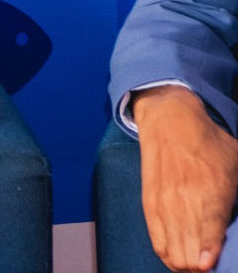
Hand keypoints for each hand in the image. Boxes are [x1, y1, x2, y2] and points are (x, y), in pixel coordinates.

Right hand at [132, 85, 237, 271]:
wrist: (170, 121)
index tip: (207, 265)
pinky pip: (156, 239)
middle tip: (209, 264)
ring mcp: (165, 202)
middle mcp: (185, 198)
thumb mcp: (237, 166)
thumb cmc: (210, 144)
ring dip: (185, 263)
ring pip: (171, 250)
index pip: (208, 232)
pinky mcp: (150, 202)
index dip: (207, 253)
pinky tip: (178, 261)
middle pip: (188, 250)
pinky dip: (167, 254)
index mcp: (212, 190)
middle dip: (199, 264)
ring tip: (196, 265)